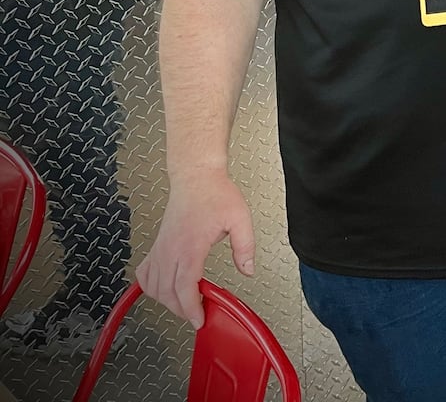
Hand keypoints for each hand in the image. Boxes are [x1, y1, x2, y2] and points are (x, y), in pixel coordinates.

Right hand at [135, 169, 254, 327]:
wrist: (195, 177)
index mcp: (190, 246)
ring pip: (153, 286)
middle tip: (198, 314)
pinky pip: (146, 273)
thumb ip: (245, 247)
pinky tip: (164, 289)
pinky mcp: (157, 245)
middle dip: (181, 310)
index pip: (184, 287)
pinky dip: (151, 287)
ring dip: (167, 301)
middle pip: (167, 293)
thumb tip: (248, 270)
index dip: (190, 308)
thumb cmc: (215, 193)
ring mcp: (160, 248)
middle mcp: (170, 249)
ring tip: (187, 303)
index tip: (199, 319)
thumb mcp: (240, 219)